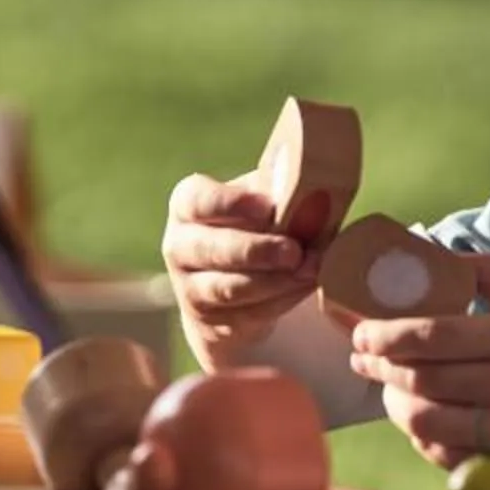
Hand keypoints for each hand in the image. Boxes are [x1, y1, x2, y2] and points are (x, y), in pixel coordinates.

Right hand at [160, 172, 320, 367]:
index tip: (266, 207)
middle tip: (294, 251)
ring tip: (309, 270)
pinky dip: (281, 301)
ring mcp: (190, 288)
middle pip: (211, 249)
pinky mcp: (210, 322)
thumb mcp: (260, 198)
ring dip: (273, 281)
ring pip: (228, 287)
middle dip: (256, 251)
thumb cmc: (253, 226)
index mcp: (187, 205)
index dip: (230, 203)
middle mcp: (180, 246)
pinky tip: (305, 287)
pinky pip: (246, 314)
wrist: (237, 283)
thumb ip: (276, 182)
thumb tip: (300, 167)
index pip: (197, 200)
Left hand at [347, 251, 489, 480]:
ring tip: (384, 386)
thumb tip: (432, 249)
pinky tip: (417, 416)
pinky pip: (439, 452)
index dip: (386, 335)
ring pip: (421, 421)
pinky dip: (418, 435)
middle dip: (380, 367)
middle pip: (420, 379)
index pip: (433, 337)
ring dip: (392, 403)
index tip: (361, 332)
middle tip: (363, 356)